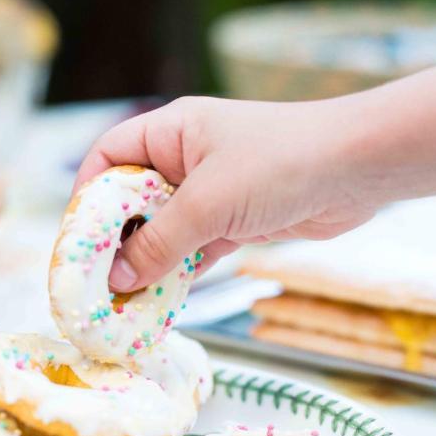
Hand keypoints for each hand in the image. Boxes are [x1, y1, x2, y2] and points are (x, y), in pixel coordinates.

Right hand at [73, 96, 385, 291]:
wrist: (358, 169)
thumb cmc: (280, 164)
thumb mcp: (208, 203)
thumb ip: (158, 243)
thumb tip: (116, 279)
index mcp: (171, 131)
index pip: (109, 158)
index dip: (87, 198)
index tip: (77, 243)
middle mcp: (185, 158)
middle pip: (131, 200)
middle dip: (113, 242)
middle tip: (96, 285)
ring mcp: (211, 191)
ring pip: (163, 231)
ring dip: (146, 265)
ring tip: (122, 304)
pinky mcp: (236, 221)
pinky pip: (193, 250)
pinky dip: (177, 273)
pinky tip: (160, 302)